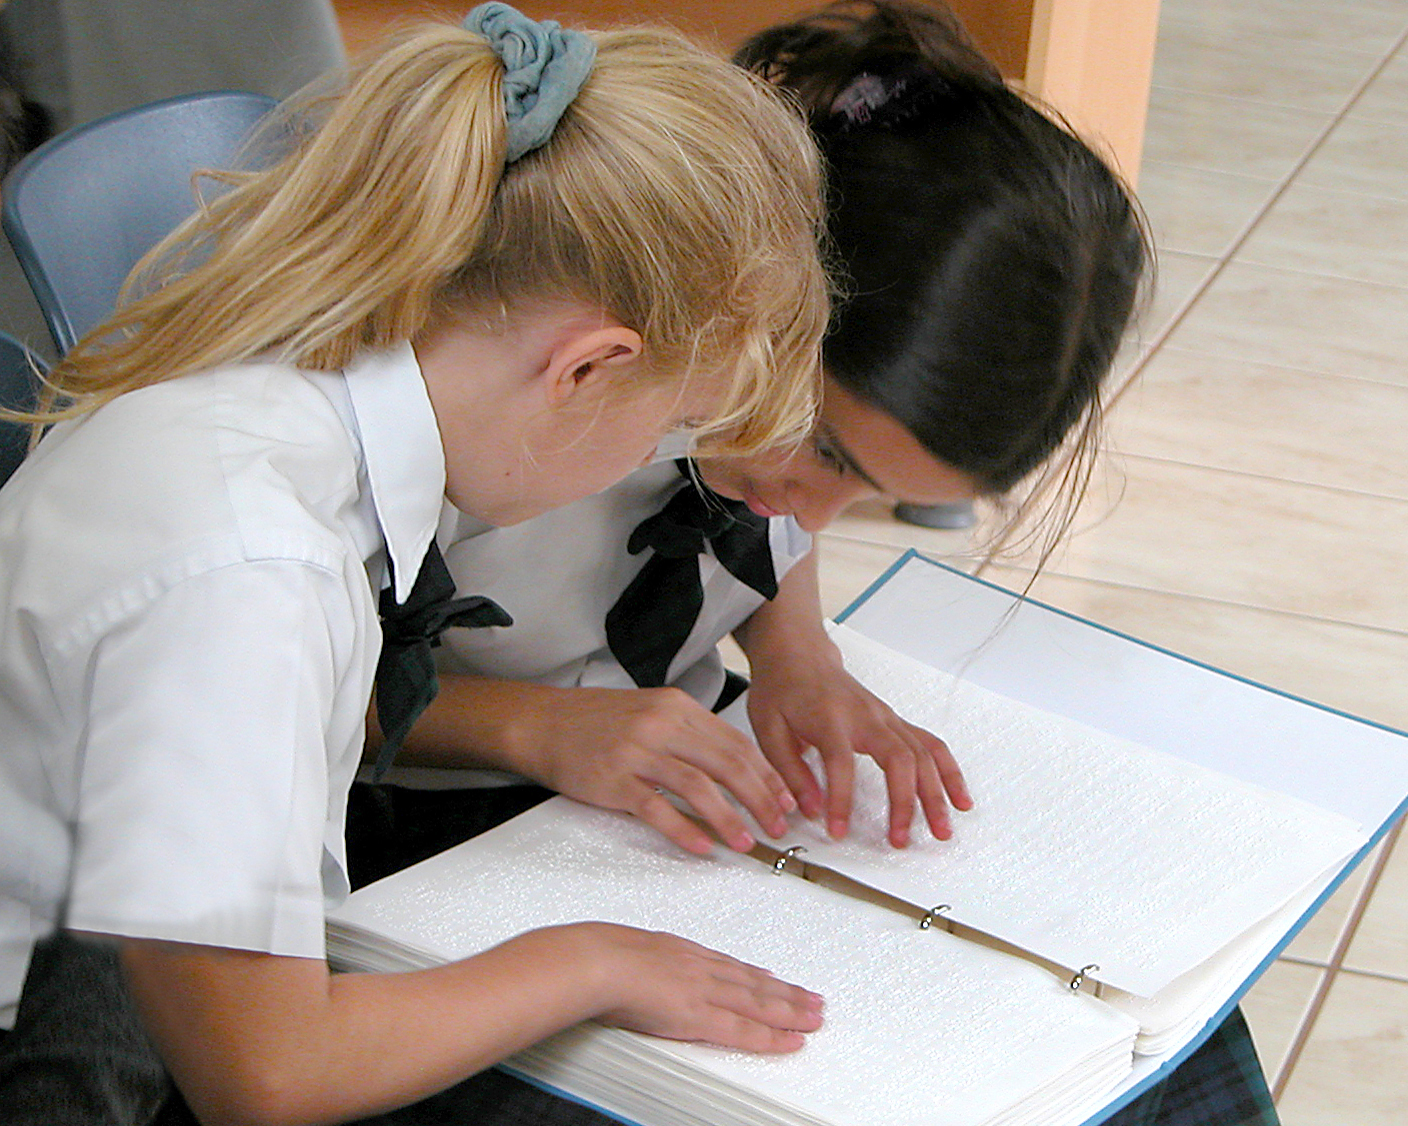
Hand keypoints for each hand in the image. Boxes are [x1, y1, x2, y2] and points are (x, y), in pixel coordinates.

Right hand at [509, 685, 794, 854]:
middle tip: (777, 826)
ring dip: (728, 818)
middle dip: (759, 799)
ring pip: (698, 786)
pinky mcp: (614, 779)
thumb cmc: (597, 723)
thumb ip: (690, 736)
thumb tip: (734, 770)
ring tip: (745, 843)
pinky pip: (657, 808)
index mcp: (678, 708)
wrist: (542, 722)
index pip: (736, 743)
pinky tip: (703, 846)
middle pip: (727, 764)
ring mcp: (637, 751)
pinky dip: (684, 829)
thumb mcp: (651, 713)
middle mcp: (662, 725)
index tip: (786, 799)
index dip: (766, 774)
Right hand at [574, 922, 822, 1052]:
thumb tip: (636, 967)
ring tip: (815, 1017)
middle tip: (814, 999)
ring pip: (759, 1004)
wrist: (599, 961)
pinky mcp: (702, 1016)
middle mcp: (703, 969)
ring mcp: (706, 992)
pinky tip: (791, 1041)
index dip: (758, 977)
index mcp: (685, 952)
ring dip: (791, 1011)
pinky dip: (771, 1036)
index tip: (777, 980)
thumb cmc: (603, 956)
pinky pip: (744, 1030)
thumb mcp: (629, 949)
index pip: (732, 967)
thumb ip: (642, 961)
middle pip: (755, 984)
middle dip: (787, 993)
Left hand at [747, 640, 971, 846]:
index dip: (841, 800)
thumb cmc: (783, 690)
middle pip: (898, 759)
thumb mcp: (768, 730)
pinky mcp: (895, 721)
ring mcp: (886, 717)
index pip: (841, 762)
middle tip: (900, 840)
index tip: (837, 830)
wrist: (799, 656)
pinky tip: (958, 798)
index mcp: (829, 718)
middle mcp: (866, 716)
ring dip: (935, 794)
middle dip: (904, 804)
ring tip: (941, 830)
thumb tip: (810, 809)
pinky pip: (931, 746)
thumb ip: (790, 772)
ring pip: (922, 754)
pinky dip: (949, 772)